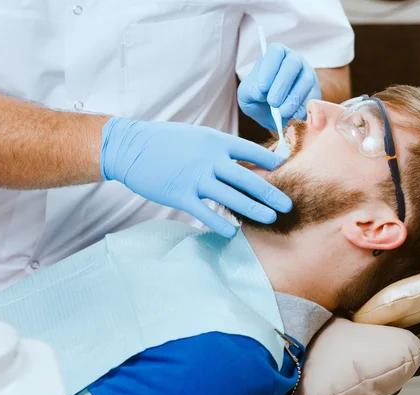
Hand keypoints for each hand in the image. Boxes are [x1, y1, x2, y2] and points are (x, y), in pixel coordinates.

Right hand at [100, 117, 292, 237]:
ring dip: (253, 210)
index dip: (271, 162)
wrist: (131, 146)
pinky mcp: (180, 194)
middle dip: (271, 193)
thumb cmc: (165, 140)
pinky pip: (206, 213)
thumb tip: (242, 160)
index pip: (251, 151)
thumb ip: (219, 147)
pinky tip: (232, 233)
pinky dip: (221, 224)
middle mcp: (209, 159)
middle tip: (288, 205)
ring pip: (231, 197)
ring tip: (270, 219)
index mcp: (215, 140)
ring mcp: (195, 178)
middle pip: (247, 178)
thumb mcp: (196, 135)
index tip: (285, 172)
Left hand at [238, 43, 321, 130]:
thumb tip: (260, 92)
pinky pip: (312, 97)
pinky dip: (302, 108)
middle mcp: (293, 60)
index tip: (262, 88)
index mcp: (275, 55)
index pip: (275, 52)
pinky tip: (292, 117)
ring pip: (306, 80)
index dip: (269, 68)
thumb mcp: (246, 95)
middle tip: (273, 102)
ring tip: (282, 113)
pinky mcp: (315, 92)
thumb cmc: (258, 99)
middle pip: (293, 63)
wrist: (273, 116)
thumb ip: (250, 91)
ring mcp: (307, 74)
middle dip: (282, 84)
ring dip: (293, 97)